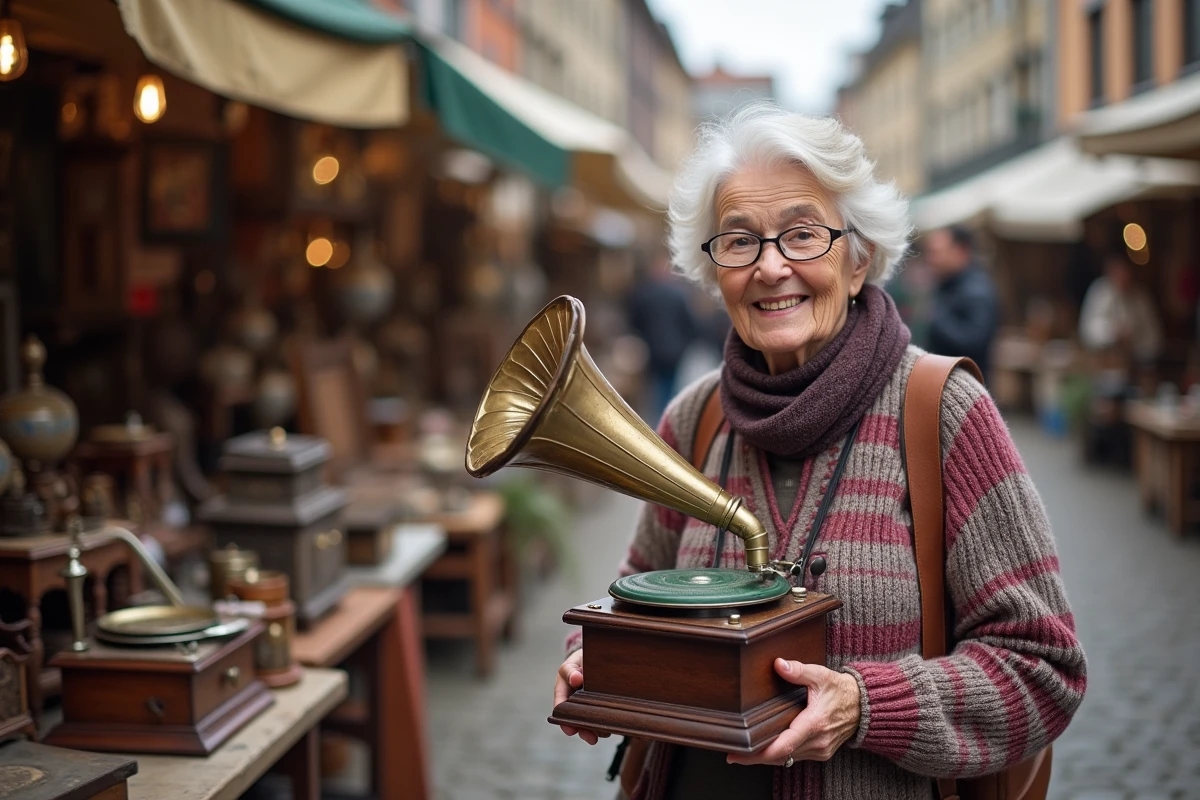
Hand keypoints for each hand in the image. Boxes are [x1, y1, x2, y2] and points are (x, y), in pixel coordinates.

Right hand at [553, 648, 608, 745]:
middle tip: (592, 738)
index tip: (571, 729)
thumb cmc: (583, 659)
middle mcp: (573, 700)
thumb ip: (572, 670)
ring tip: (606, 731)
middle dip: (583, 730)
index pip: (560, 707)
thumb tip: (576, 679)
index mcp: (563, 688)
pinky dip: (606, 725)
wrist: (597, 658)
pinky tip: (613, 725)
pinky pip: (601, 720)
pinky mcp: (600, 708)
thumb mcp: (575, 661)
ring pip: (589, 723)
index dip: (564, 720)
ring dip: (596, 730)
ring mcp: (586, 706)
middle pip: (575, 721)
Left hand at [727, 658, 860, 766]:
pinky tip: (766, 749)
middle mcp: (818, 742)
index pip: (784, 745)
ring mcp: (820, 750)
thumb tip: (779, 664)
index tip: (740, 755)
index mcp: (815, 723)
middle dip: (756, 757)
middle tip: (734, 755)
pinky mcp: (821, 752)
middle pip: (781, 756)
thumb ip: (799, 670)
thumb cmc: (841, 690)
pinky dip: (780, 755)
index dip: (760, 753)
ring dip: (766, 757)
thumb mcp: (821, 675)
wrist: (863, 706)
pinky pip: (795, 758)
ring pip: (787, 760)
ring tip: (744, 753)